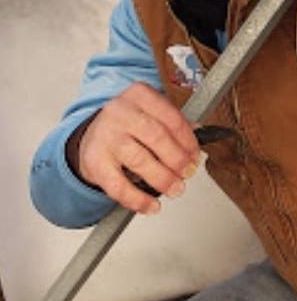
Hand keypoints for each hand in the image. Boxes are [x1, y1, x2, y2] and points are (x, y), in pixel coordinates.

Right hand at [78, 83, 199, 213]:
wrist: (91, 138)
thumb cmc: (127, 126)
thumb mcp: (150, 113)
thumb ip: (174, 122)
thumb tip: (200, 133)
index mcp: (139, 95)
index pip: (170, 117)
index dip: (188, 140)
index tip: (196, 155)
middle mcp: (120, 112)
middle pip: (156, 137)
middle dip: (178, 159)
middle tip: (188, 173)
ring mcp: (105, 136)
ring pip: (140, 160)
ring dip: (163, 179)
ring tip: (176, 189)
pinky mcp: (95, 162)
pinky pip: (119, 186)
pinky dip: (138, 200)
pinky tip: (151, 205)